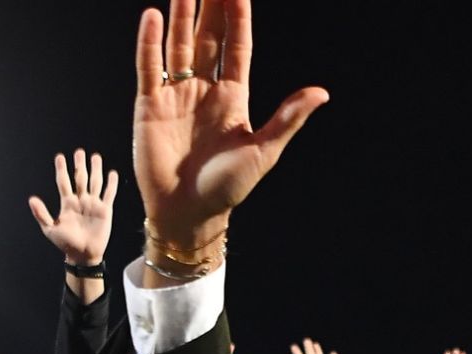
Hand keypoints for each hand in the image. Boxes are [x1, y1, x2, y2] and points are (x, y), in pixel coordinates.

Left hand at [29, 150, 119, 264]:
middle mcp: (80, 201)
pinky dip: (111, 184)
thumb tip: (32, 199)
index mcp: (67, 203)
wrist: (83, 255)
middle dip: (79, 165)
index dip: (62, 170)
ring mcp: (93, 204)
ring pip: (95, 183)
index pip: (63, 182)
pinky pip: (109, 194)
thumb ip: (42, 214)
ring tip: (95, 157)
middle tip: (79, 152)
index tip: (60, 157)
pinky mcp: (105, 210)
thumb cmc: (66, 244)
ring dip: (95, 170)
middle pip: (80, 178)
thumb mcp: (50, 229)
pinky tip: (112, 173)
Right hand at [132, 0, 327, 249]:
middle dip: (209, 6)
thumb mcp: (263, 151)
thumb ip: (288, 118)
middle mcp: (204, 89)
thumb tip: (321, 93)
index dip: (238, 18)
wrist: (188, 214)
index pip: (237, 47)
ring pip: (178, 45)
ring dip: (181, 15)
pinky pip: (149, 67)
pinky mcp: (149, 105)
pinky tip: (154, 16)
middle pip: (206, 37)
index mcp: (234, 97)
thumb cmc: (227, 188)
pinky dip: (149, 42)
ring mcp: (175, 94)